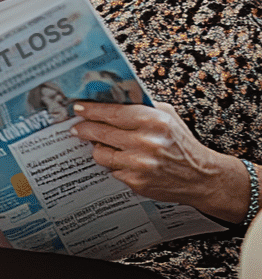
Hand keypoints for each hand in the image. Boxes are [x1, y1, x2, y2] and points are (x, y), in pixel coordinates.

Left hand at [72, 101, 246, 219]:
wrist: (202, 177)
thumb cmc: (182, 144)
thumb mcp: (167, 117)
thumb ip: (141, 106)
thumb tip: (109, 97)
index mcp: (153, 121)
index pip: (111, 112)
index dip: (90, 110)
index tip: (77, 108)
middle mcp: (145, 142)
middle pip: (100, 132)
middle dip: (84, 128)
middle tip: (76, 127)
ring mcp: (139, 164)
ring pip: (100, 153)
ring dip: (99, 148)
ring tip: (105, 145)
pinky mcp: (136, 181)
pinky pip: (112, 170)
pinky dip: (115, 165)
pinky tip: (125, 162)